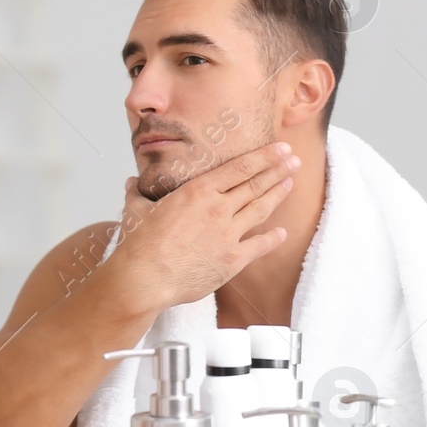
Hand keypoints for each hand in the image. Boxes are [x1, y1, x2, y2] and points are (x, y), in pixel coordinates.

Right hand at [107, 142, 297, 314]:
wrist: (144, 279)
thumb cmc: (139, 245)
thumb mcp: (135, 209)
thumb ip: (137, 192)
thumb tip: (132, 181)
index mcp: (198, 191)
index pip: (240, 167)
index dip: (265, 156)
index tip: (281, 148)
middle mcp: (218, 209)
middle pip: (256, 184)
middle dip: (279, 170)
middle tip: (294, 160)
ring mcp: (227, 234)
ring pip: (260, 209)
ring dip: (278, 195)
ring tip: (291, 183)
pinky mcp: (231, 260)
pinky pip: (259, 246)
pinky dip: (273, 238)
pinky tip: (282, 232)